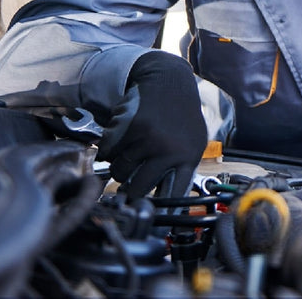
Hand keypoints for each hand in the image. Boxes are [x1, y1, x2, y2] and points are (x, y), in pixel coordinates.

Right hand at [96, 51, 206, 197]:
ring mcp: (149, 139)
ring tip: (129, 156)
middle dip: (130, 189)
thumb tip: (167, 202)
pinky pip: (109, 152)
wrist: (169, 81)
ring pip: (120, 171)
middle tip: (127, 186)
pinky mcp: (131, 128)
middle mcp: (170, 151)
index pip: (173, 194)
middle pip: (139, 188)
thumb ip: (181, 168)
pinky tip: (120, 143)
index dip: (159, 210)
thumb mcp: (193, 141)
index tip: (150, 220)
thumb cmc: (182, 115)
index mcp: (188, 157)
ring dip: (119, 167)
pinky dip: (109, 151)